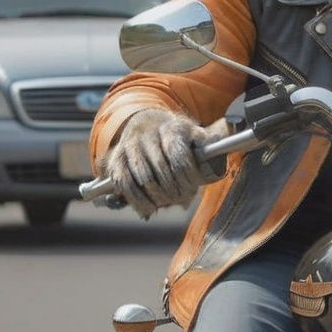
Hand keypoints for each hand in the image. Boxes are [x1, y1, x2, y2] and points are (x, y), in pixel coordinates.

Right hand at [103, 108, 227, 218]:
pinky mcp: (116, 158)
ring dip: (158, 197)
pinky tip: (148, 209)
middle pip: (161, 169)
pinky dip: (137, 200)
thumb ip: (205, 142)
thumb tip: (216, 148)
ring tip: (169, 203)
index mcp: (170, 127)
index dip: (187, 176)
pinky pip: (124, 184)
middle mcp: (147, 134)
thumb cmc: (175, 135)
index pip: (178, 155)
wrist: (146, 123)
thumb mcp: (193, 132)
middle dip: (174, 190)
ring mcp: (129, 146)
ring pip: (143, 178)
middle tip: (183, 199)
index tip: (194, 188)